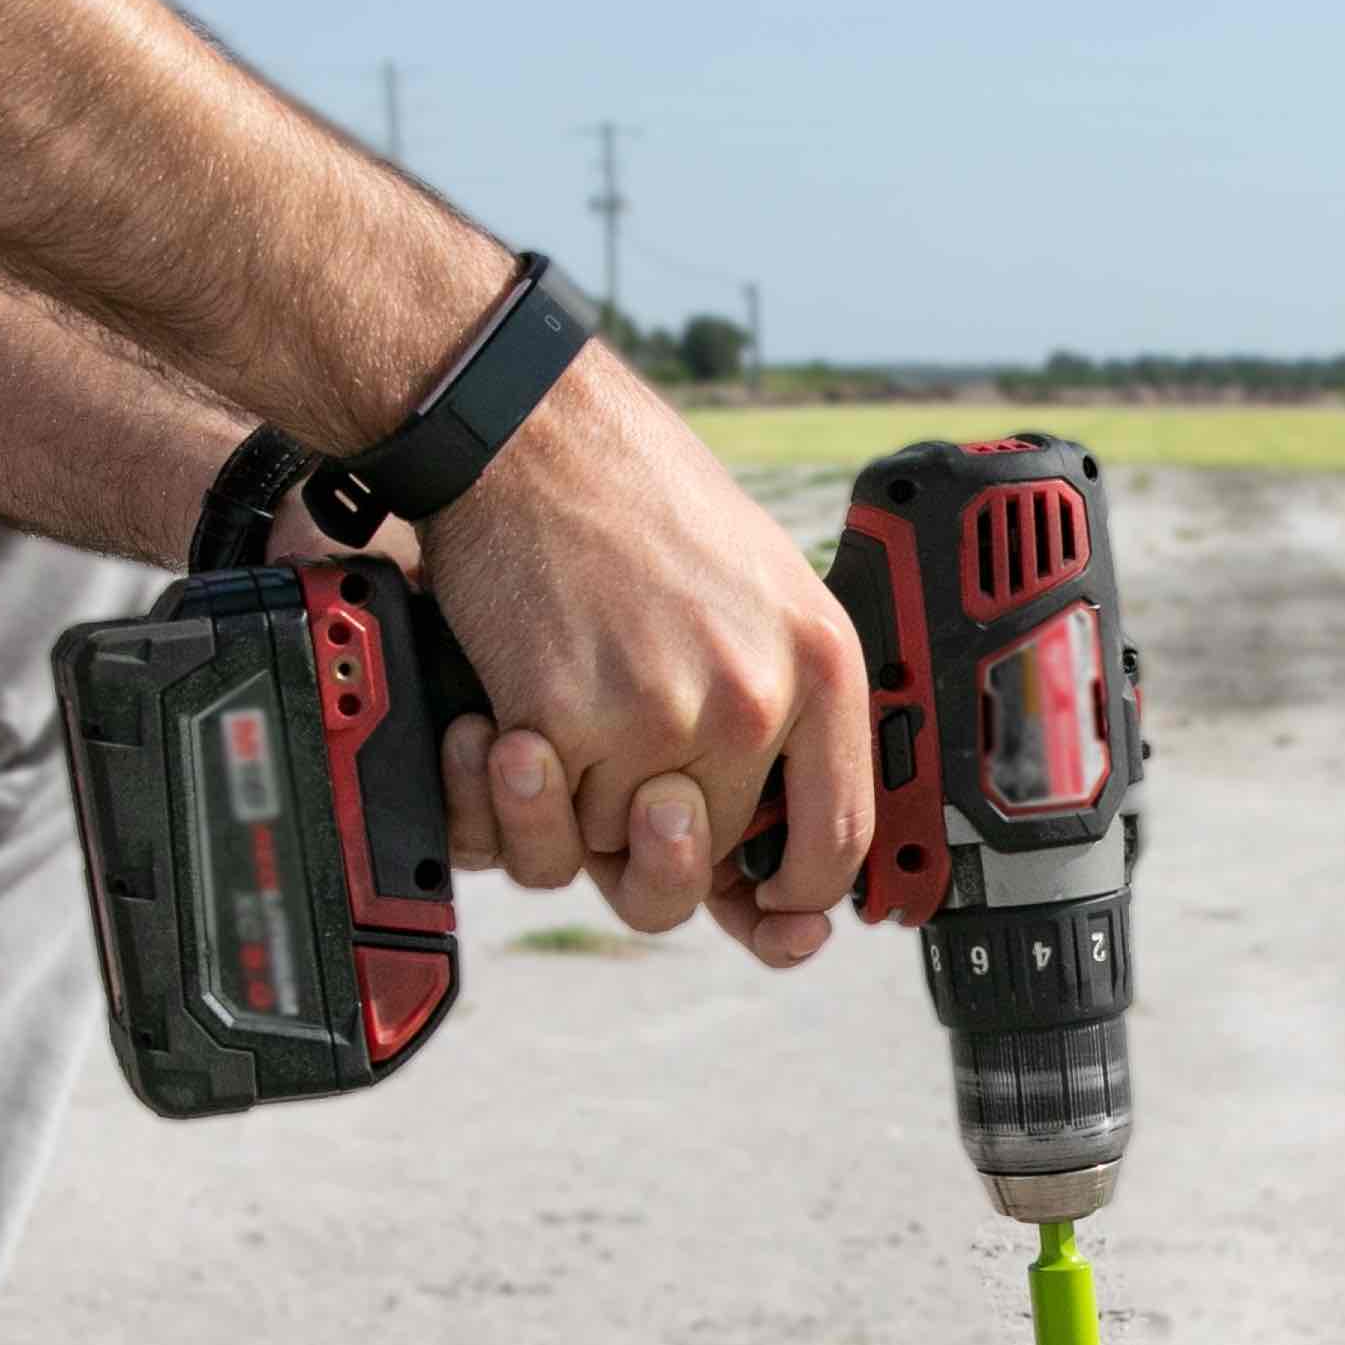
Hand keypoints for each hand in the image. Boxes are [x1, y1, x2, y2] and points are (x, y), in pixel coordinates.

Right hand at [421, 348, 864, 967]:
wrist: (530, 433)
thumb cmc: (636, 500)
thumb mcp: (764, 589)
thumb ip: (782, 707)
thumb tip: (775, 837)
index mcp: (820, 665)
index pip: (838, 840)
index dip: (796, 898)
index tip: (766, 911)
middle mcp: (754, 698)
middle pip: (705, 863)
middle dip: (646, 843)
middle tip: (612, 776)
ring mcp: (661, 716)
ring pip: (610, 850)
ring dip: (572, 806)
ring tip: (556, 712)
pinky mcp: (566, 723)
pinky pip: (540, 825)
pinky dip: (510, 787)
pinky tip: (505, 715)